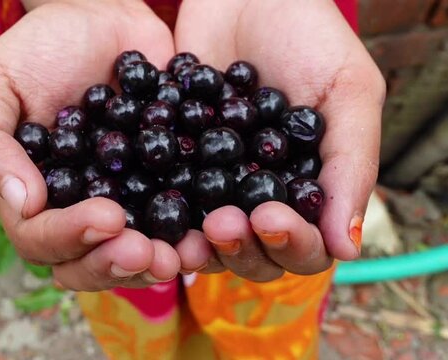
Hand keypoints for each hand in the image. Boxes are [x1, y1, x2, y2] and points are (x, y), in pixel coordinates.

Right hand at [0, 0, 181, 290]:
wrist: (101, 16)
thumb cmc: (40, 48)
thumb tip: (22, 203)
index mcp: (33, 193)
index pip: (40, 238)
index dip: (70, 237)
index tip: (109, 217)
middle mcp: (75, 207)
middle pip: (87, 261)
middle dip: (116, 263)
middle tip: (148, 253)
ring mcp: (122, 199)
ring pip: (133, 253)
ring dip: (157, 262)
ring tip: (184, 254)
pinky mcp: (163, 183)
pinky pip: (176, 220)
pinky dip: (192, 233)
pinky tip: (209, 232)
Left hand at [173, 0, 384, 280]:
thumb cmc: (306, 37)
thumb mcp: (347, 92)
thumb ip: (351, 165)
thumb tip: (347, 248)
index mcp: (305, 191)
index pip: (304, 246)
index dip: (290, 244)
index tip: (269, 217)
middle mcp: (257, 197)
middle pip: (251, 255)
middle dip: (239, 248)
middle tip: (222, 222)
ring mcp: (211, 185)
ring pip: (204, 240)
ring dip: (196, 244)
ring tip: (187, 229)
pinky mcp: (170, 164)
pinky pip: (161, 199)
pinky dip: (154, 210)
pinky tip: (142, 207)